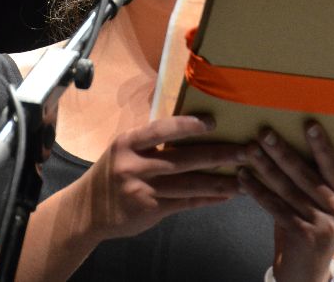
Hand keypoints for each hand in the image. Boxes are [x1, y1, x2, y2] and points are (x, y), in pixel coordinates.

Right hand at [83, 115, 245, 240]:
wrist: (88, 209)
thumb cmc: (113, 170)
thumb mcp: (124, 148)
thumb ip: (150, 140)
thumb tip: (190, 127)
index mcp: (128, 142)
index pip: (161, 129)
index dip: (188, 125)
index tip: (213, 122)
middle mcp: (134, 165)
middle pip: (182, 159)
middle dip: (217, 155)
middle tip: (244, 151)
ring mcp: (141, 190)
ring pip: (188, 185)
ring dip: (218, 181)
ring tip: (242, 178)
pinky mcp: (149, 210)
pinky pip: (184, 203)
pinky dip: (207, 199)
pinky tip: (225, 195)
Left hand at [237, 122, 333, 281]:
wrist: (307, 273)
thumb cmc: (308, 227)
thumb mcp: (317, 204)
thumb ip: (308, 180)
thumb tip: (281, 141)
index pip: (333, 165)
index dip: (321, 144)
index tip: (309, 123)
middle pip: (306, 174)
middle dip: (283, 151)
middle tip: (265, 132)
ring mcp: (325, 225)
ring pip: (288, 189)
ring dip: (266, 167)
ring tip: (250, 150)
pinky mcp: (306, 236)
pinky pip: (276, 207)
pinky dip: (258, 190)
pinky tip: (243, 177)